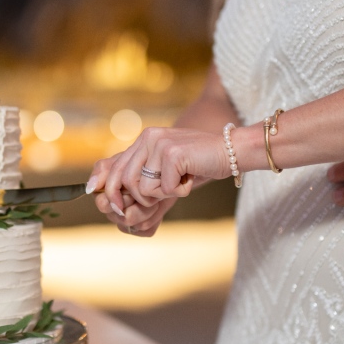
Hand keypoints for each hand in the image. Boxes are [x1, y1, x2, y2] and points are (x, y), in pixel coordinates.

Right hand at [88, 153, 177, 236]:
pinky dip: (155, 218)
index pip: (104, 204)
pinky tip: (158, 207)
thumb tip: (90, 188)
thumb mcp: (123, 161)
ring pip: (135, 225)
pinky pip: (146, 230)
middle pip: (120, 217)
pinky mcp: (143, 228)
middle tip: (146, 192)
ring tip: (155, 198)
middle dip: (135, 203)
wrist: (168, 172)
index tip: (129, 187)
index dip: (118, 196)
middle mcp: (114, 211)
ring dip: (148, 209)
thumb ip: (103, 170)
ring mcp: (128, 221)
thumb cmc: (143, 164)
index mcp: (104, 195)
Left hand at [95, 127, 229, 212]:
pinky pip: (164, 189)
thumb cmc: (201, 163)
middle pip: (125, 180)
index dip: (110, 188)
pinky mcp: (172, 154)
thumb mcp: (168, 166)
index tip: (114, 206)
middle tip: (160, 199)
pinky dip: (179, 191)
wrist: (232, 151)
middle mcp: (149, 137)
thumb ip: (145, 174)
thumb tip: (119, 199)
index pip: (117, 166)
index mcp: (145, 139)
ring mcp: (159, 144)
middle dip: (138, 199)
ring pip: (143, 188)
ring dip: (163, 194)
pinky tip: (191, 178)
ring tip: (180, 182)